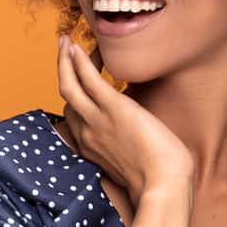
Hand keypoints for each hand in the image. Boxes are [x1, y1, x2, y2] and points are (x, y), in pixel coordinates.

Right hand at [56, 35, 193, 207]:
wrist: (164, 186)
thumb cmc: (158, 178)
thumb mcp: (133, 160)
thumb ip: (125, 145)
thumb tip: (135, 132)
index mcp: (91, 146)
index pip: (73, 113)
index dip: (75, 90)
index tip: (83, 73)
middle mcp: (87, 133)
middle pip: (66, 96)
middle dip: (62, 69)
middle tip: (64, 47)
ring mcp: (98, 120)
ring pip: (69, 85)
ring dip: (64, 59)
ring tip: (66, 40)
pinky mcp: (114, 109)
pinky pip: (88, 80)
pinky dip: (78, 62)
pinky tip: (77, 47)